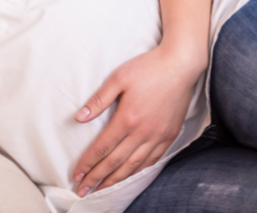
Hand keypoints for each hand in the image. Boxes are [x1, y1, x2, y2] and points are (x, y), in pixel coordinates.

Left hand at [71, 45, 204, 196]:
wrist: (180, 65)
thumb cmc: (147, 68)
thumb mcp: (118, 78)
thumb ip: (98, 100)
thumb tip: (79, 118)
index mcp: (127, 118)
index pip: (102, 148)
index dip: (88, 164)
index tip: (76, 175)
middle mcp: (143, 132)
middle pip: (116, 162)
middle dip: (98, 178)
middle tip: (83, 191)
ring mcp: (159, 136)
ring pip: (135, 165)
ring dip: (117, 180)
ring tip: (103, 190)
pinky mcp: (170, 135)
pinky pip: (153, 159)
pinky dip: (139, 171)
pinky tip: (130, 176)